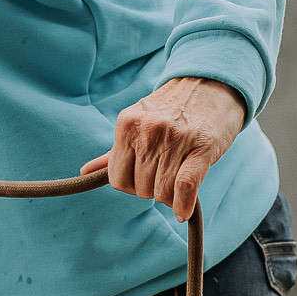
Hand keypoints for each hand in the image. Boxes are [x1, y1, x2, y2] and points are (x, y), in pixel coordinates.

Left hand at [79, 77, 245, 222]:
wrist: (211, 84)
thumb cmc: (173, 110)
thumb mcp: (138, 122)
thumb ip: (114, 151)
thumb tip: (84, 172)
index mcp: (127, 124)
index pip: (117, 179)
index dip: (132, 186)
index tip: (146, 179)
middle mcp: (147, 130)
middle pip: (141, 188)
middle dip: (154, 190)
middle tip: (167, 176)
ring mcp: (175, 138)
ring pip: (162, 192)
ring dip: (171, 197)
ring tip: (179, 181)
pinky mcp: (201, 147)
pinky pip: (184, 187)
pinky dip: (183, 205)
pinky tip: (184, 211)